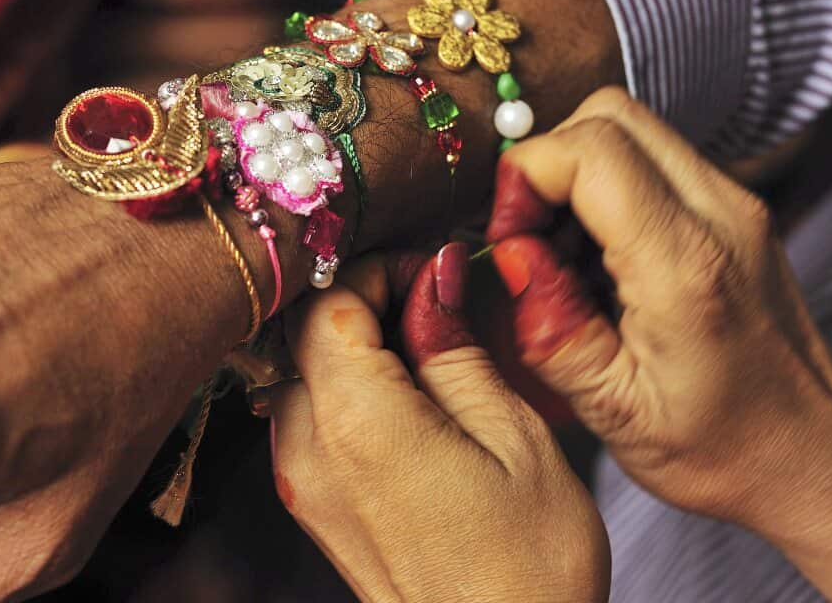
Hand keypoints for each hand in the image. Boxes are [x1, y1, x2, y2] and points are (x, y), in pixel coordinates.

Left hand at [268, 246, 608, 602]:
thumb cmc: (529, 562)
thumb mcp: (513, 435)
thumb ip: (455, 348)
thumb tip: (431, 277)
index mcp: (359, 422)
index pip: (330, 303)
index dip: (378, 270)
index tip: (430, 271)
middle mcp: (310, 450)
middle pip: (304, 335)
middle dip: (363, 302)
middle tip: (433, 302)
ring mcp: (304, 483)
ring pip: (302, 374)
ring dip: (351, 347)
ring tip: (425, 351)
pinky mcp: (314, 507)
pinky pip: (308, 420)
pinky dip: (345, 390)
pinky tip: (405, 400)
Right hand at [485, 87, 831, 598]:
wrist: (809, 456)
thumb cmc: (720, 448)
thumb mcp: (613, 410)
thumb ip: (551, 325)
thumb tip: (508, 252)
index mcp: (686, 266)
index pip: (590, 150)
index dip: (525, 178)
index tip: (506, 238)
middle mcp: (721, 215)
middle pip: (609, 115)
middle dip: (546, 162)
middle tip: (526, 236)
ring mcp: (735, 205)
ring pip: (630, 127)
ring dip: (575, 175)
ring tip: (561, 256)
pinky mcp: (734, 210)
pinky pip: (653, 159)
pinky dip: (605, 189)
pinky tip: (596, 261)